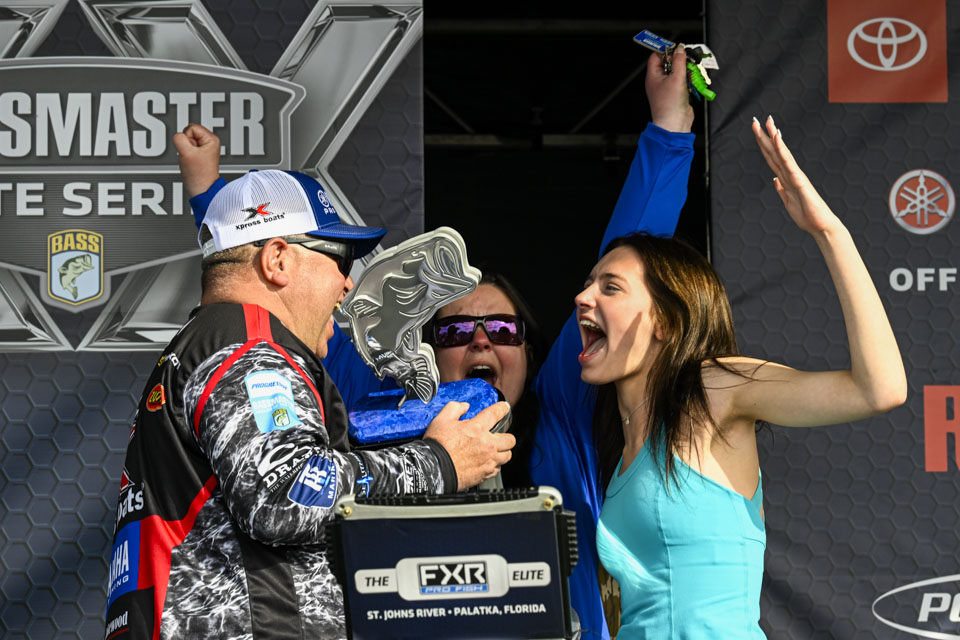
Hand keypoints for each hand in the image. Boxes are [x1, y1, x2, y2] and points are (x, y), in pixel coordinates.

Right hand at [172, 123, 221, 197]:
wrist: (202, 189)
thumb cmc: (199, 174)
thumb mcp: (186, 152)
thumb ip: (179, 139)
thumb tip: (177, 136)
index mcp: (212, 139)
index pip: (191, 127)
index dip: (186, 139)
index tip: (191, 151)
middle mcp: (210, 142)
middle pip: (188, 133)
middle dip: (185, 144)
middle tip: (191, 157)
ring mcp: (205, 148)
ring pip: (186, 141)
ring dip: (185, 150)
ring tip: (191, 161)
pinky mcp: (199, 154)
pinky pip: (186, 148)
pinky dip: (185, 155)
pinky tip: (191, 163)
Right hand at [424, 401, 514, 490]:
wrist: (434, 470)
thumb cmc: (438, 446)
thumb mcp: (441, 420)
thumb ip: (454, 408)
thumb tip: (463, 406)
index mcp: (477, 428)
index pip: (496, 413)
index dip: (502, 408)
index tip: (504, 408)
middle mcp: (487, 445)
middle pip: (510, 439)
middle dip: (506, 437)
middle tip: (498, 436)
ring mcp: (488, 461)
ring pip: (507, 456)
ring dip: (502, 452)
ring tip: (495, 451)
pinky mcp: (485, 474)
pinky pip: (498, 469)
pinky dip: (494, 465)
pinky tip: (486, 462)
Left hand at [646, 48, 693, 132]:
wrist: (674, 124)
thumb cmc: (670, 104)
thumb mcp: (676, 77)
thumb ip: (679, 61)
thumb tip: (680, 49)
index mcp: (653, 76)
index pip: (656, 57)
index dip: (665, 50)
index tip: (676, 48)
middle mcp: (658, 81)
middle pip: (668, 63)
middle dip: (679, 60)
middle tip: (687, 58)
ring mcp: (667, 88)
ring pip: (677, 72)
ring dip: (685, 70)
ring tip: (691, 71)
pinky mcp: (676, 94)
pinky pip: (682, 81)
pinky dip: (688, 79)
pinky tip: (691, 82)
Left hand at [752, 115, 839, 234]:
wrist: (821, 226)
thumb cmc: (807, 216)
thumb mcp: (788, 202)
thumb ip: (781, 190)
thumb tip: (775, 179)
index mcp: (786, 179)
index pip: (772, 158)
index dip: (764, 145)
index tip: (758, 131)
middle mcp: (790, 173)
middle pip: (774, 151)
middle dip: (764, 135)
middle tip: (756, 120)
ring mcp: (795, 175)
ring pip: (780, 152)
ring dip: (773, 136)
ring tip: (767, 121)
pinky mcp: (799, 180)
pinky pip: (788, 162)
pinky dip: (781, 148)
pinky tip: (777, 136)